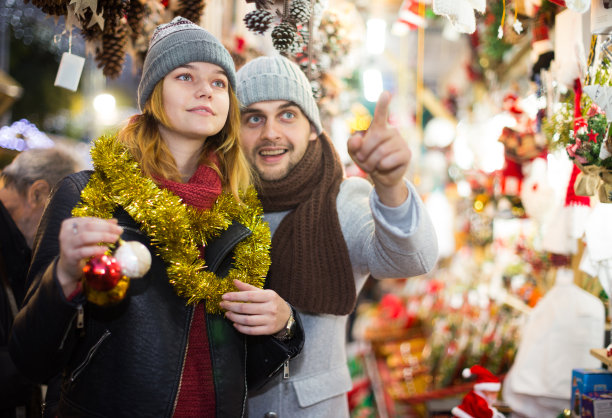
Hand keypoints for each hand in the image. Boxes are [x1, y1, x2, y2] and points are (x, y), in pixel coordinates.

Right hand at [56, 217, 122, 296]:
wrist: (69, 267)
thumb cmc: (81, 248)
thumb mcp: (90, 236)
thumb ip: (100, 227)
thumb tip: (115, 221)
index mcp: (70, 224)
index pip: (90, 220)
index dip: (105, 222)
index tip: (117, 226)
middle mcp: (66, 232)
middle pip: (88, 226)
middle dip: (106, 228)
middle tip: (119, 232)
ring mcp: (66, 245)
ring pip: (85, 237)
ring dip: (103, 237)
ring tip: (115, 239)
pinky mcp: (70, 256)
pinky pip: (83, 251)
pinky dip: (96, 249)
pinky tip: (105, 249)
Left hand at [220, 279, 291, 335]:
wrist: (287, 316)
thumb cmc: (273, 302)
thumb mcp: (264, 292)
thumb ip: (248, 288)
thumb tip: (234, 281)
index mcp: (269, 296)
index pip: (248, 296)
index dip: (235, 296)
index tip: (224, 296)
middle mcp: (270, 308)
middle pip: (246, 308)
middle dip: (231, 306)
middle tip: (222, 305)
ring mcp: (269, 320)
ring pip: (247, 320)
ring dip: (234, 317)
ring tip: (227, 314)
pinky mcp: (268, 330)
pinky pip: (251, 330)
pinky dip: (241, 328)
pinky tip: (235, 324)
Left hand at [347, 91, 410, 205]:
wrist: (382, 176)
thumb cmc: (368, 159)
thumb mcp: (354, 152)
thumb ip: (351, 144)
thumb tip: (356, 140)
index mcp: (379, 127)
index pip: (381, 114)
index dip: (383, 104)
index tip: (386, 93)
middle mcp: (392, 130)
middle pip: (374, 138)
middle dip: (364, 152)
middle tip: (363, 160)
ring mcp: (401, 141)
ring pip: (380, 152)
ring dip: (372, 162)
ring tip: (373, 165)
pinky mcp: (406, 154)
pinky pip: (388, 160)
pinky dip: (381, 167)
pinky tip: (384, 167)